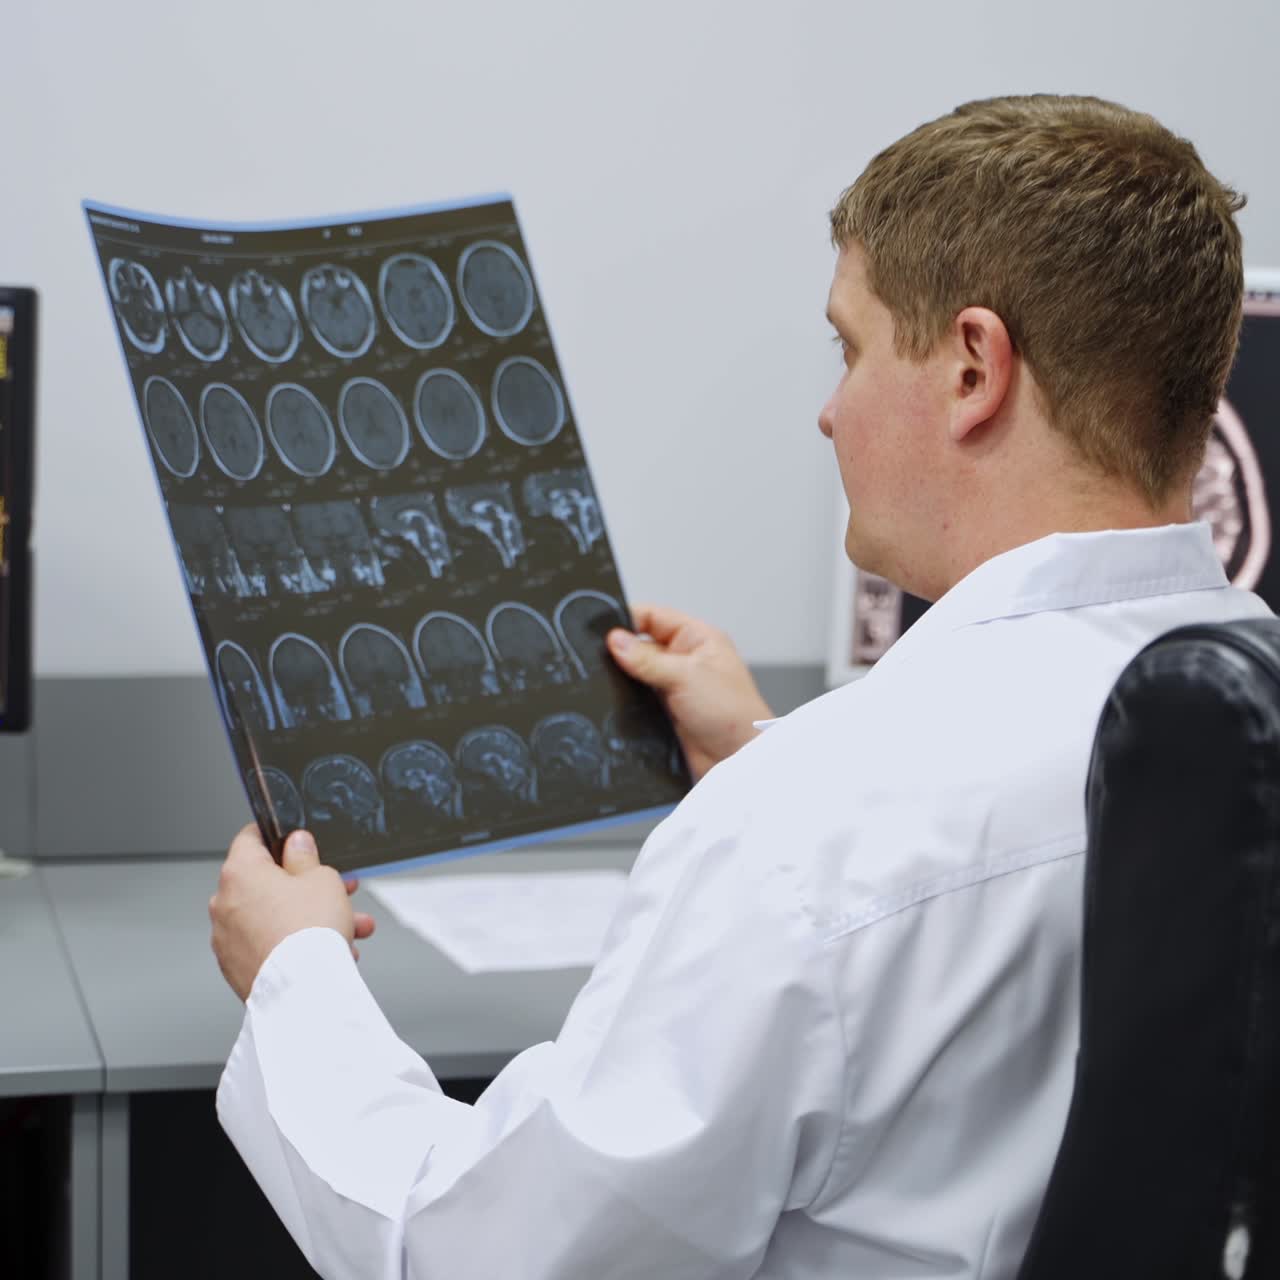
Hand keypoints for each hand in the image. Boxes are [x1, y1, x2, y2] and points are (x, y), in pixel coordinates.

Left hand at [209, 826, 376, 1001]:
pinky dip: (294, 943)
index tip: (297, 840)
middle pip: (268, 882)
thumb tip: (296, 845)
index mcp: (240, 872)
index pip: (251, 837)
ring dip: (309, 917)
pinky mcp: (237, 967)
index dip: (278, 835)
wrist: (302, 994)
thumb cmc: (309, 934)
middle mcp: (225, 904)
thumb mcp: (322, 878)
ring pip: (274, 916)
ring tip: (349, 927)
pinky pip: (270, 944)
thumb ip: (306, 857)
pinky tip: (328, 951)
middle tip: (337, 888)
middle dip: (308, 885)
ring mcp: (228, 939)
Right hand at [607, 604, 772, 780]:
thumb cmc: (734, 714)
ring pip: (635, 674)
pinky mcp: (664, 711)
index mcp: (697, 639)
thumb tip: (616, 640)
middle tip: (599, 658)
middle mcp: (684, 660)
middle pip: (641, 645)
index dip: (628, 619)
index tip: (602, 629)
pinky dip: (624, 700)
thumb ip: (647, 659)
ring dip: (623, 678)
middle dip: (621, 652)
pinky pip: (636, 699)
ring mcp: (673, 686)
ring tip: (606, 682)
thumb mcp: (687, 677)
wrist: (738, 759)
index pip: (654, 617)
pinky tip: (615, 702)